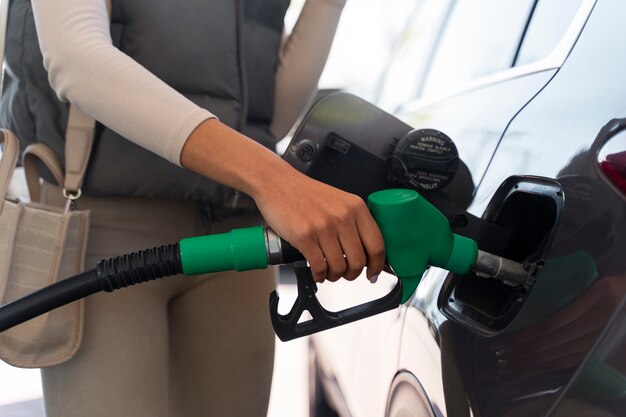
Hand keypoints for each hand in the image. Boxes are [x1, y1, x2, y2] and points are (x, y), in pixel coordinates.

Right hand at [254, 170, 384, 282]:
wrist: (277, 183)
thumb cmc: (305, 193)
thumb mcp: (339, 201)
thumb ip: (353, 221)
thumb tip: (365, 250)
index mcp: (355, 207)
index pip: (377, 244)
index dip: (377, 265)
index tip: (373, 273)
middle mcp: (342, 217)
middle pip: (358, 260)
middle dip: (353, 274)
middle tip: (347, 274)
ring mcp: (323, 227)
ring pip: (339, 267)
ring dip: (334, 276)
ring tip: (329, 272)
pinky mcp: (304, 237)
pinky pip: (319, 266)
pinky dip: (319, 275)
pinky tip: (317, 272)